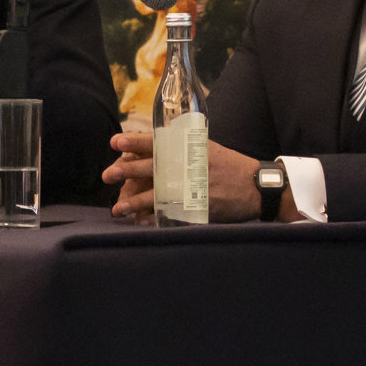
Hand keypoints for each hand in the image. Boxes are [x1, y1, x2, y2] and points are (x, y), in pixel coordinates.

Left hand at [103, 130, 277, 222]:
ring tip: (117, 209)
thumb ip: (180, 146)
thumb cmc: (228, 165)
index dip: (134, 142)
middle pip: (151, 167)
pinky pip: (171, 213)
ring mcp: (193, 188)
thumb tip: (150, 146)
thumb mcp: (206, 148)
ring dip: (134, 202)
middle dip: (126, 171)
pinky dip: (154, 218)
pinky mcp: (198, 207)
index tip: (115, 142)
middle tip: (108, 175)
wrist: (257, 186)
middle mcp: (188, 166)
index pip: (157, 142)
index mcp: (189, 148)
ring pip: (157, 195)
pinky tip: (140, 223)